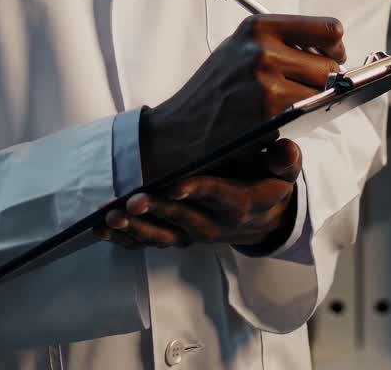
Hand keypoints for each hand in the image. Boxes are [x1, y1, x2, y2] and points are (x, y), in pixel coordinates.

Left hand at [92, 138, 301, 251]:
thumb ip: (284, 161)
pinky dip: (126, 238)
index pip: (216, 195)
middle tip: (131, 200)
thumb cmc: (267, 184)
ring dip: (135, 227)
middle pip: (182, 218)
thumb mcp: (282, 172)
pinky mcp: (178, 237)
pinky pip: (150, 242)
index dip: (196, 191)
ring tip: (110, 217)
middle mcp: (212, 224)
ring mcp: (192, 234)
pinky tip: (104, 229)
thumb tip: (286, 149)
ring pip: (162, 235)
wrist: (262, 219)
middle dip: (156, 209)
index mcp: (237, 203)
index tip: (175, 186)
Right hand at [139, 14, 345, 181]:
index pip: (327, 29)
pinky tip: (281, 119)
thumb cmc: (217, 88)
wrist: (183, 126)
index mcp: (258, 26)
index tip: (331, 57)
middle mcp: (263, 48)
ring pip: (324, 91)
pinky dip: (304, 118)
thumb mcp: (240, 48)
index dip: (335, 47)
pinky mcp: (271, 112)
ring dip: (315, 101)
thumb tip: (330, 49)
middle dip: (326, 80)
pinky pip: (310, 113)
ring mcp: (267, 80)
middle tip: (306, 89)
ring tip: (289, 104)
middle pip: (330, 64)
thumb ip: (280, 42)